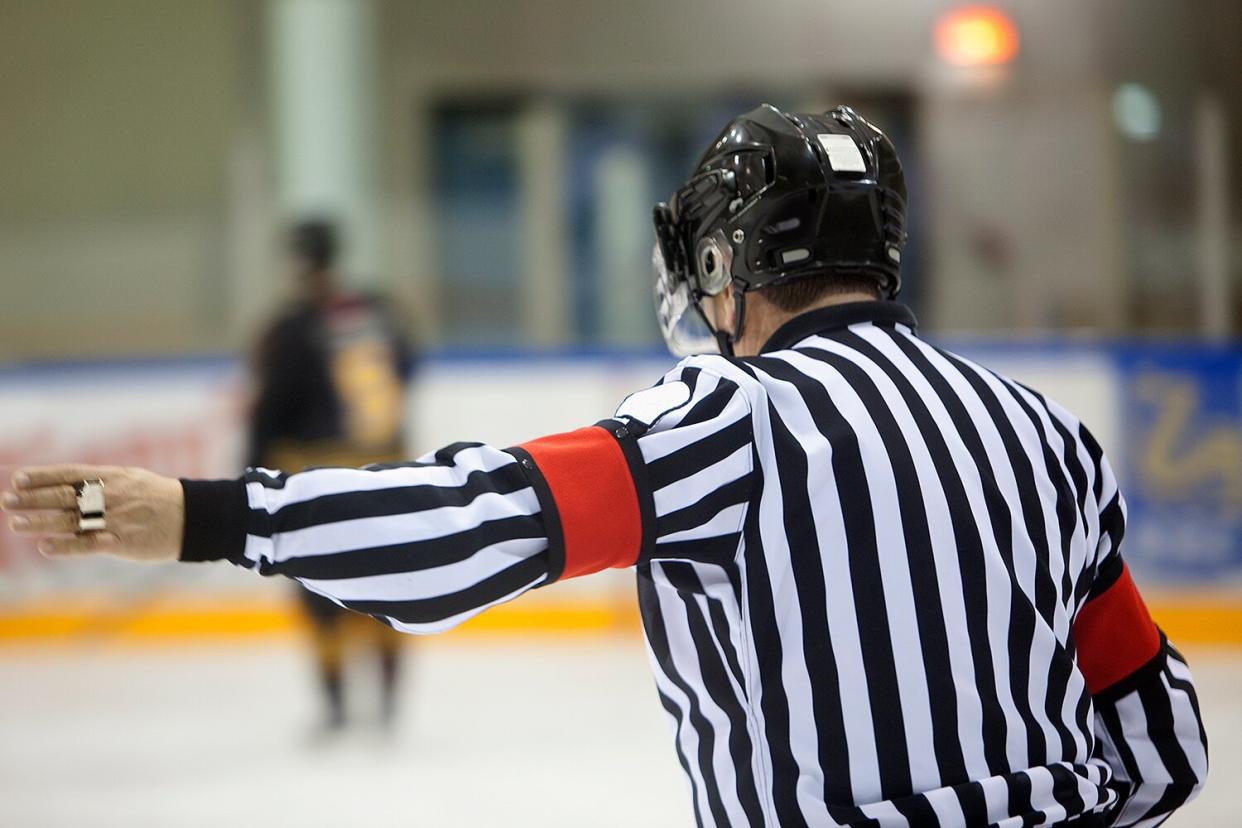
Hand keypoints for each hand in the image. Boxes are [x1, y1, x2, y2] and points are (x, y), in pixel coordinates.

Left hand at [2, 465, 183, 561]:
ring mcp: (116, 520)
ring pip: (72, 520)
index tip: (18, 478)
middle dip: (34, 498)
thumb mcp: (133, 479)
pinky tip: (45, 547)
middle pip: (65, 496)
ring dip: (41, 522)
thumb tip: (68, 483)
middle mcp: (111, 497)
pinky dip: (66, 546)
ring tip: (15, 523)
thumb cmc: (160, 498)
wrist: (193, 518)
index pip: (71, 474)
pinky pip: (89, 544)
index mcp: (113, 478)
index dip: (43, 476)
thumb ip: (101, 482)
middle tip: (7, 499)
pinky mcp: (122, 542)